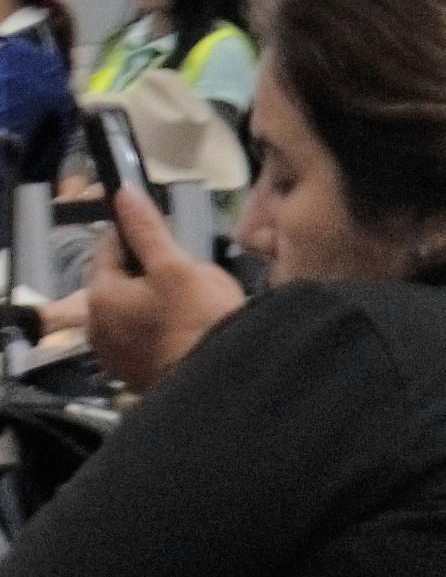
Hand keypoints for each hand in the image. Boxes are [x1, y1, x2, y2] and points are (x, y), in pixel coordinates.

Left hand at [78, 187, 245, 393]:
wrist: (219, 385)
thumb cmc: (199, 321)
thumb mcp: (178, 267)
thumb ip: (148, 229)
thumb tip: (122, 191)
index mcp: (101, 293)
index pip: (111, 247)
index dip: (141, 238)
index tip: (172, 244)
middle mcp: (95, 324)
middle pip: (120, 283)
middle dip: (148, 277)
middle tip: (190, 283)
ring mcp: (112, 354)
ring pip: (130, 313)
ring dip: (151, 307)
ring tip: (191, 312)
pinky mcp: (131, 376)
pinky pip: (140, 341)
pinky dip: (156, 335)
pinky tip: (184, 337)